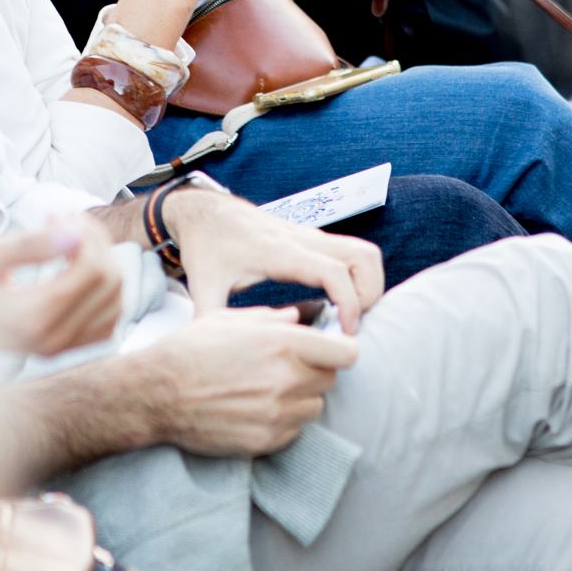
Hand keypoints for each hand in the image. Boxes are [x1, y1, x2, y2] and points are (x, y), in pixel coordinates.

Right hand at [0, 219, 124, 356]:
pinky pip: (107, 321)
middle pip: (110, 281)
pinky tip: (73, 269)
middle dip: (95, 241)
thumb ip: (28, 245)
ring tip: (66, 240)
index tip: (53, 214)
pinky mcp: (59, 349)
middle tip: (60, 220)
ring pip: (115, 300)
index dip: (84, 232)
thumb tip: (75, 232)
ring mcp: (57, 349)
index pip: (92, 268)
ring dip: (101, 261)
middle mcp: (51, 339)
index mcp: (31, 317)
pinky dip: (102, 290)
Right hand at [144, 307, 358, 455]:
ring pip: (315, 407)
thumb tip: (301, 318)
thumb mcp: (231, 319)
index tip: (331, 350)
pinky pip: (294, 431)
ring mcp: (277, 414)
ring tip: (269, 390)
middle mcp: (286, 379)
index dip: (341, 349)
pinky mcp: (266, 441)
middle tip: (288, 368)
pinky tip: (256, 409)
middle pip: (331, 380)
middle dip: (315, 371)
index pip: (347, 353)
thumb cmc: (192, 348)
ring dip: (301, 399)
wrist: (156, 393)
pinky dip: (283, 421)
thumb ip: (274, 318)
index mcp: (282, 343)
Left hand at [165, 189, 383, 333]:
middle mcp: (302, 239)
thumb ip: (209, 319)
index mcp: (279, 252)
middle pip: (364, 256)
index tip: (345, 332)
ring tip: (350, 316)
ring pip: (365, 252)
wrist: (204, 211)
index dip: (349, 302)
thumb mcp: (202, 285)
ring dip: (370, 285)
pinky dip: (359, 278)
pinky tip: (337, 304)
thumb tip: (210, 359)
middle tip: (351, 326)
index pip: (333, 271)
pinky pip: (352, 253)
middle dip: (369, 295)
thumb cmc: (206, 246)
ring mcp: (311, 236)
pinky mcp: (313, 239)